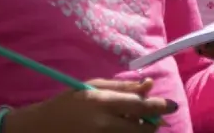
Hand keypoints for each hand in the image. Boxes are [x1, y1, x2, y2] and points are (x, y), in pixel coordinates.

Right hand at [2, 79, 176, 132]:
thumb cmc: (67, 103)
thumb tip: (149, 85)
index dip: (160, 106)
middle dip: (152, 124)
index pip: (141, 106)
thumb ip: (122, 87)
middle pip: (143, 128)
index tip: (171, 106)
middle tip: (150, 119)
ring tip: (129, 123)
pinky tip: (119, 129)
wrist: (42, 128)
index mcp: (103, 102)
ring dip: (139, 131)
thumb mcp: (93, 87)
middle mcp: (105, 124)